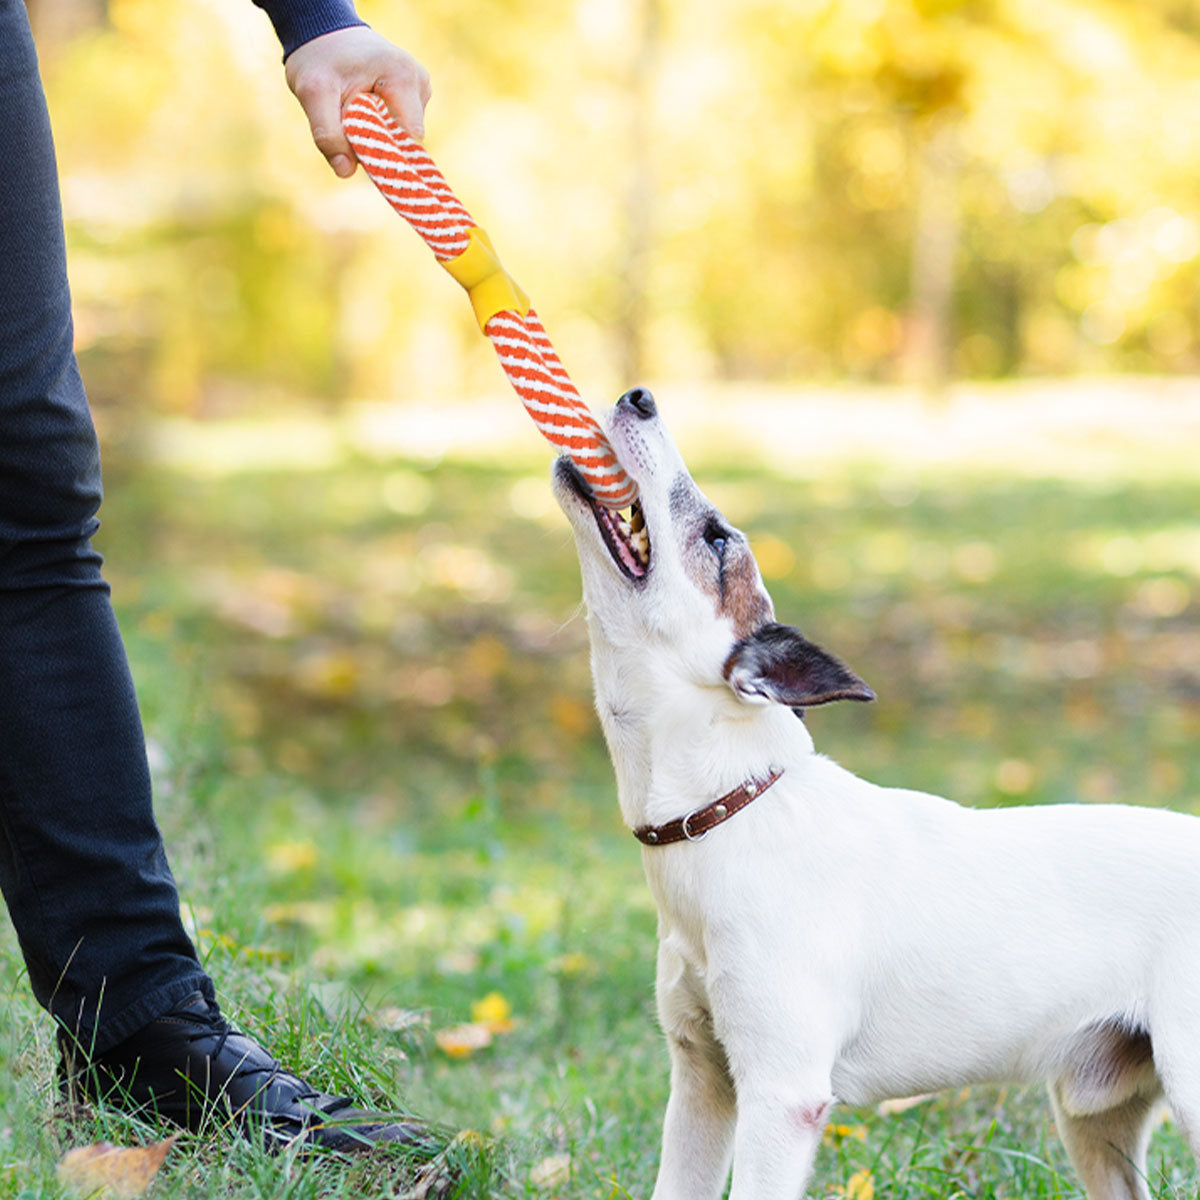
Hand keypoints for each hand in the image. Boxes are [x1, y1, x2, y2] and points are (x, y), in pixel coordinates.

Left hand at [285, 26, 431, 177]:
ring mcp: (421, 89)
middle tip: (348, 124)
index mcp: (403, 77)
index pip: (409, 138)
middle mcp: (419, 83)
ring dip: (378, 135)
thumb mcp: (312, 93)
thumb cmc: (319, 59)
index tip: (359, 152)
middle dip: (378, 142)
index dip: (386, 152)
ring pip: (403, 137)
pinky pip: (400, 128)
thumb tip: (345, 172)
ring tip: (354, 110)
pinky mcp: (416, 97)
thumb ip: (328, 134)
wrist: (324, 34)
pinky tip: (365, 109)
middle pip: (406, 140)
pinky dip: (381, 127)